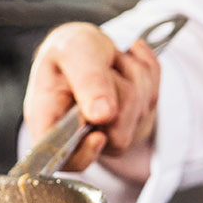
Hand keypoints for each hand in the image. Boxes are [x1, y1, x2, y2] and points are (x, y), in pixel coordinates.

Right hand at [23, 22, 161, 176]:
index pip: (62, 159)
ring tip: (112, 64)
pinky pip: (154, 100)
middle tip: (104, 69)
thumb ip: (87, 80)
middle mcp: (77, 134)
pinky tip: (126, 64)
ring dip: (135, 77)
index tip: (99, 135)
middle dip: (120, 93)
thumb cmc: (70, 48)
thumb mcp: (73, 50)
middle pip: (116, 137)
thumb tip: (101, 115)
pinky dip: (147, 74)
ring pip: (139, 116)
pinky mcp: (134, 123)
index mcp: (47, 120)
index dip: (84, 154)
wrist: (89, 43)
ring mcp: (109, 132)